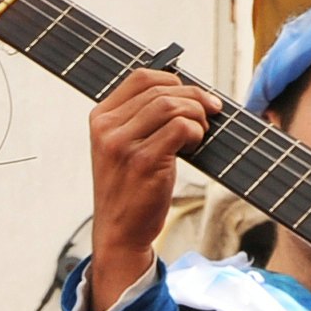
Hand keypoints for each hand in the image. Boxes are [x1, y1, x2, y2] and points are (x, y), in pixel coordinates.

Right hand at [85, 67, 222, 310]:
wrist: (119, 233)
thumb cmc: (129, 189)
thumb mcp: (122, 148)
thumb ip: (141, 119)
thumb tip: (183, 92)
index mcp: (100, 117)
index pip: (140, 77)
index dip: (173, 79)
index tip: (192, 94)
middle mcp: (107, 128)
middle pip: (160, 90)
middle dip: (194, 97)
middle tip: (210, 112)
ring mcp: (124, 144)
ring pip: (172, 106)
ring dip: (197, 115)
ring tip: (202, 132)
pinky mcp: (144, 162)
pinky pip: (181, 128)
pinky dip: (197, 132)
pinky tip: (196, 145)